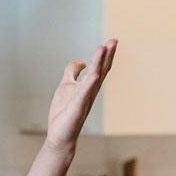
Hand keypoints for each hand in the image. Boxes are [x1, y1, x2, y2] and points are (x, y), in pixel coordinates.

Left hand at [46, 39, 116, 154]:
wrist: (60, 135)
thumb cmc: (64, 112)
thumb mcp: (65, 86)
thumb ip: (71, 72)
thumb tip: (80, 61)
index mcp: (87, 86)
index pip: (98, 67)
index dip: (104, 55)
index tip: (111, 41)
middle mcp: (89, 92)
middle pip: (100, 70)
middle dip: (106, 55)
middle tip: (114, 40)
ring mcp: (84, 100)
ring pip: (93, 79)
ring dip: (97, 63)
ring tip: (102, 48)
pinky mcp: (76, 108)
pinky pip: (83, 94)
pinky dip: (88, 84)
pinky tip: (92, 75)